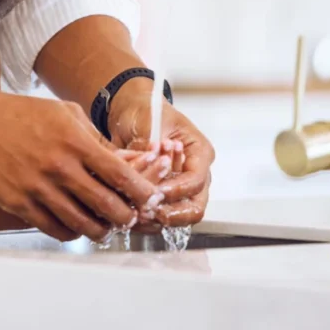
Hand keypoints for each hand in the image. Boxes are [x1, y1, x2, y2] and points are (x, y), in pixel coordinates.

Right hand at [0, 93, 159, 241]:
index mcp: (75, 141)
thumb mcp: (67, 113)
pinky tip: (76, 225)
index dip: (143, 193)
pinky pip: (54, 228)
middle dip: (127, 217)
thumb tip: (128, 161)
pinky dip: (71, 232)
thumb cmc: (24, 114)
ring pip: (82, 224)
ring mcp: (37, 187)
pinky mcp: (18, 203)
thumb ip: (97, 140)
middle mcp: (59, 166)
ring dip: (101, 229)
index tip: (151, 200)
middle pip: (107, 205)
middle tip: (131, 218)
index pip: (121, 175)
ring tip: (105, 226)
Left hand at [108, 80, 214, 226]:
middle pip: (194, 208)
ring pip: (178, 217)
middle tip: (147, 210)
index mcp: (199, 152)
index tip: (156, 191)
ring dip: (155, 216)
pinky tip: (130, 208)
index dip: (176, 190)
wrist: (133, 112)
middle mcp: (195, 173)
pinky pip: (161, 215)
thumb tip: (140, 170)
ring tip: (135, 210)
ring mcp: (182, 187)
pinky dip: (146, 215)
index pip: (196, 182)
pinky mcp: (166, 196)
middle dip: (170, 213)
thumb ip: (146, 147)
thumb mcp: (148, 122)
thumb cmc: (146, 112)